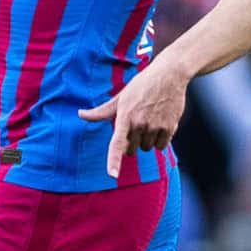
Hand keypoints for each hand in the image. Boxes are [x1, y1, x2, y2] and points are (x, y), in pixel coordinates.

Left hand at [81, 60, 190, 178]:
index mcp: (125, 116)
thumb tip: (80, 114)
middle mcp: (140, 123)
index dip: (114, 161)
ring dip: (146, 140)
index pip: (117, 143)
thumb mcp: (120, 97)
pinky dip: (160, 140)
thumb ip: (101, 112)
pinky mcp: (170, 127)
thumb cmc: (141, 86)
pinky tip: (160, 123)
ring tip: (150, 120)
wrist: (168, 75)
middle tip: (136, 124)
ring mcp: (155, 126)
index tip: (112, 175)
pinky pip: (161, 146)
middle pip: (132, 150)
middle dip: (132, 142)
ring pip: (147, 148)